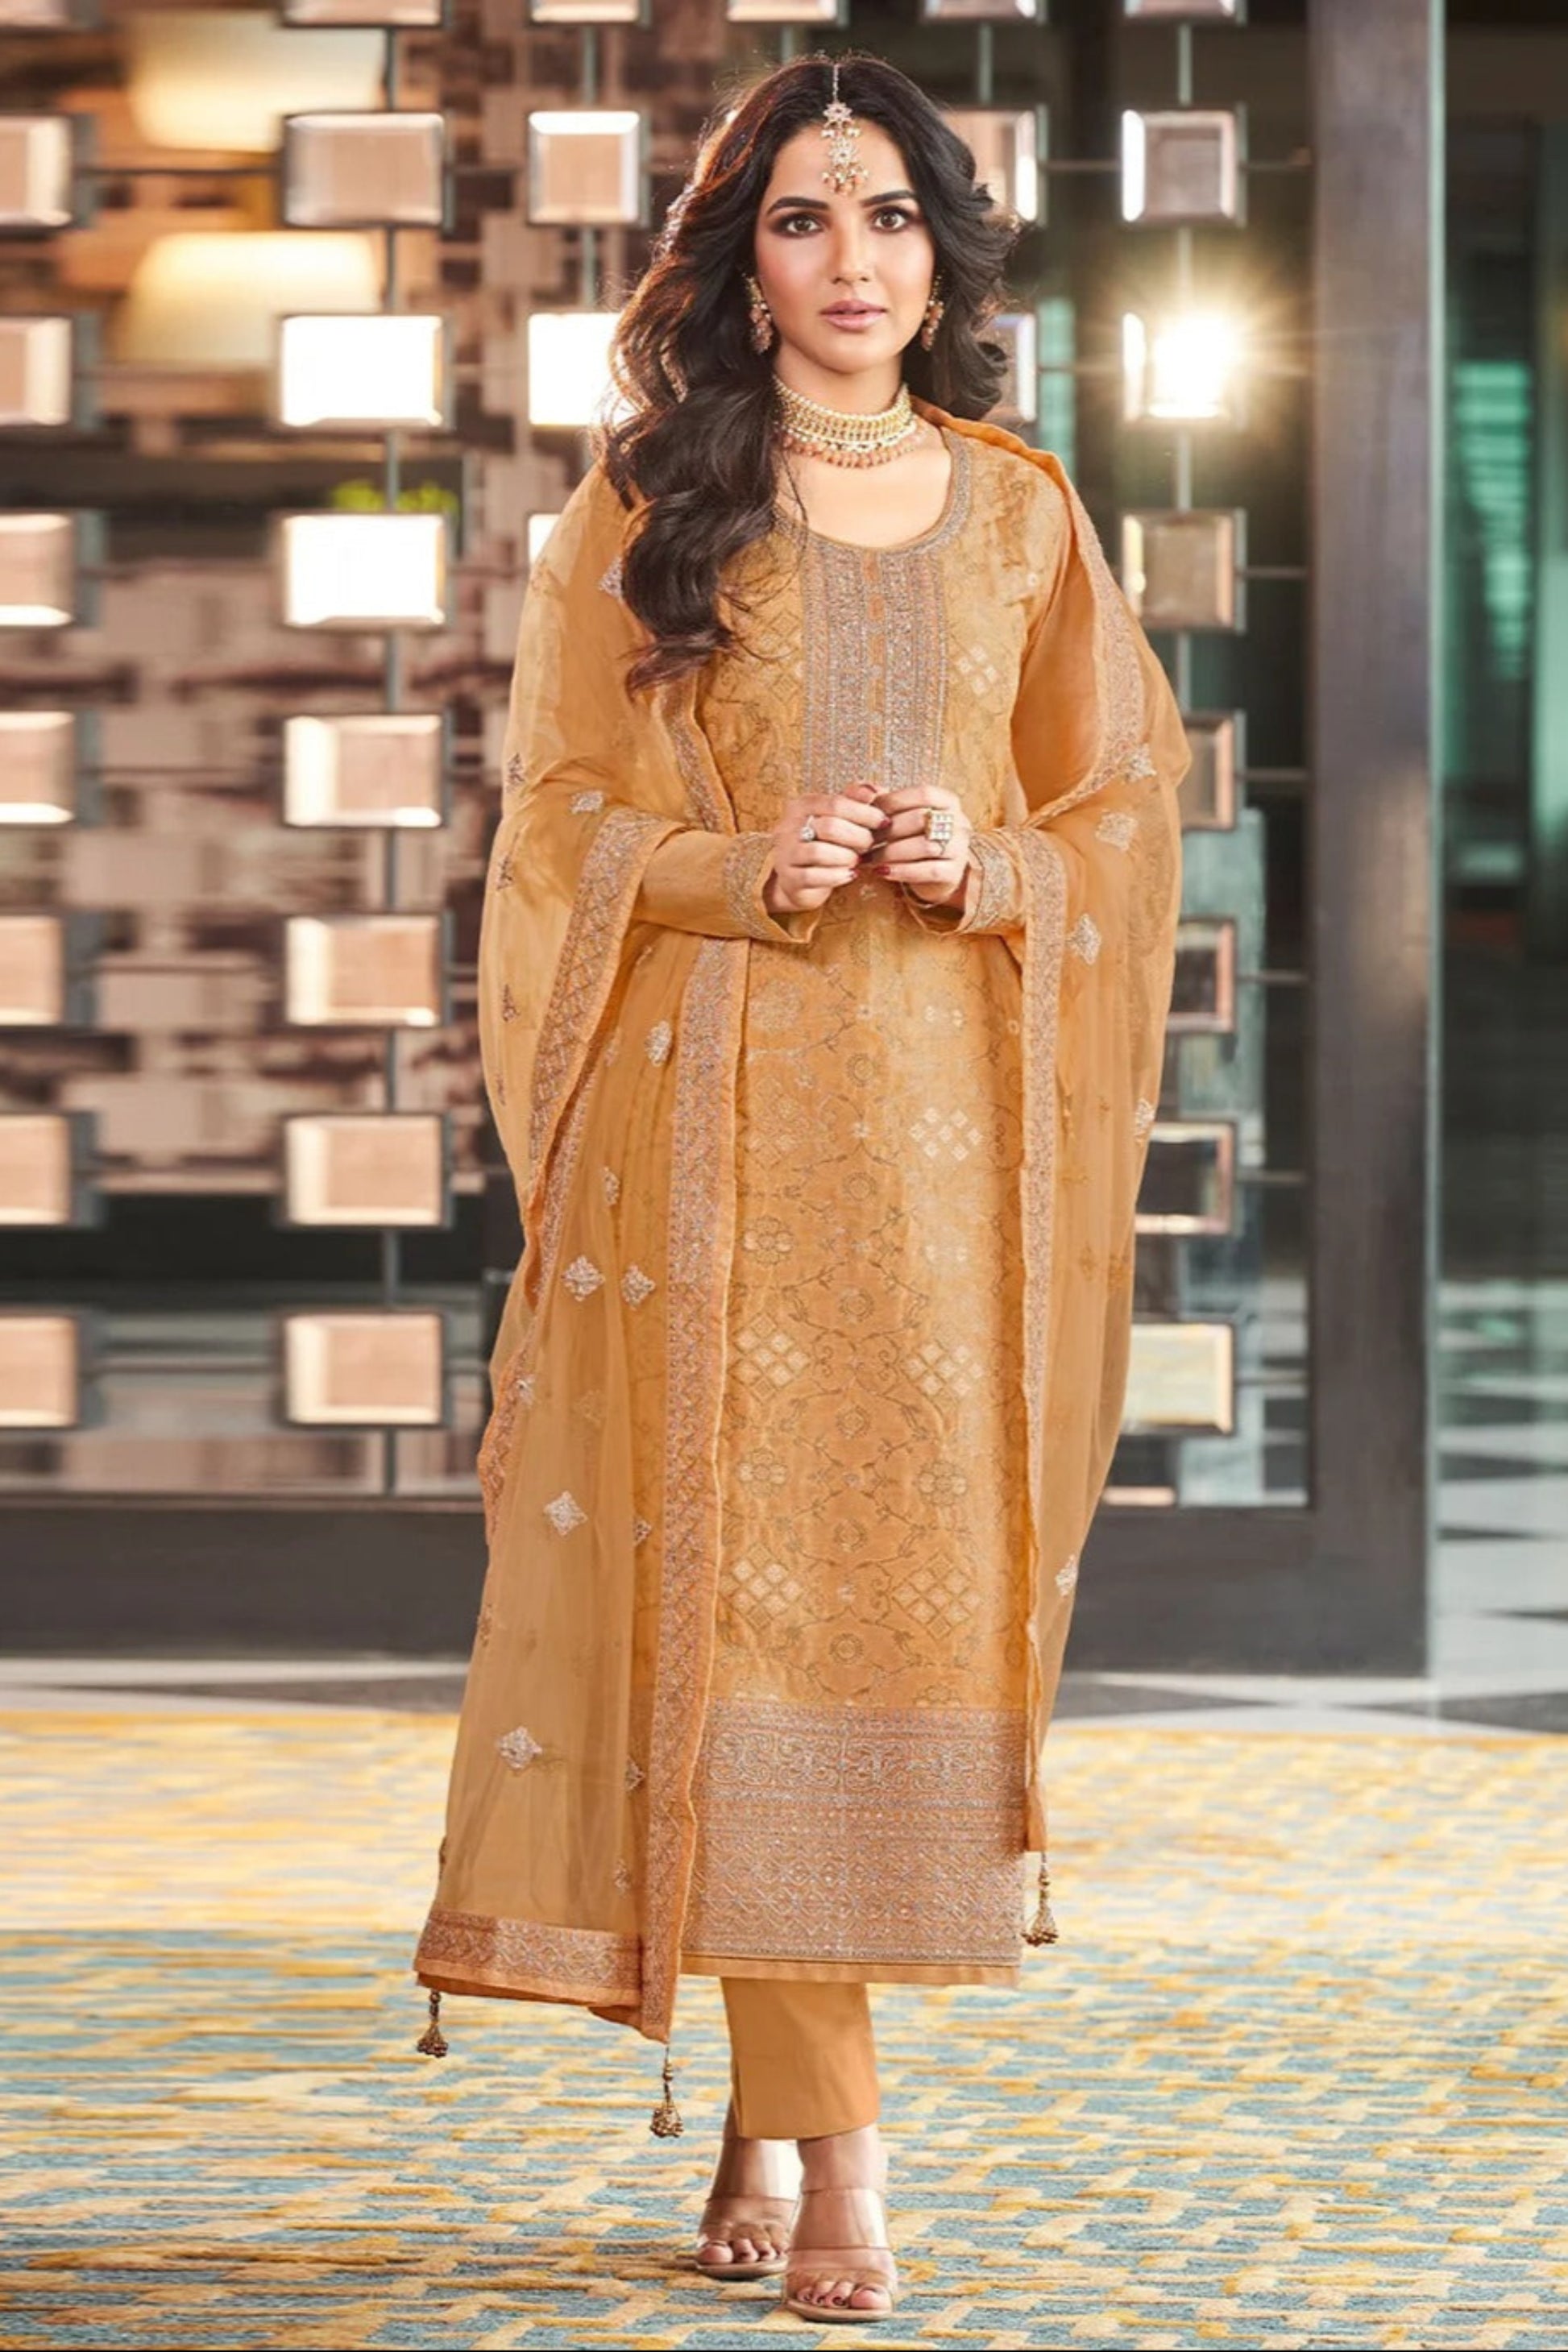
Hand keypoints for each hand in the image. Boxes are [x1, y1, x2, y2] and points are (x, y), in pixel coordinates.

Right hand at [764, 783, 886, 913]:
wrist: (800, 879)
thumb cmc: (824, 843)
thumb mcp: (839, 818)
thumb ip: (855, 800)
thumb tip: (878, 790)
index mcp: (802, 805)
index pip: (836, 803)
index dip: (864, 812)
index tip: (884, 821)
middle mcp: (789, 826)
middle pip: (830, 826)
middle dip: (858, 836)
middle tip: (871, 844)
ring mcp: (786, 853)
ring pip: (819, 852)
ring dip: (847, 857)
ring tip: (858, 860)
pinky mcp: (788, 878)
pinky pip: (813, 876)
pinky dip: (837, 876)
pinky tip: (850, 874)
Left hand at [867, 784, 971, 908]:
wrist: (934, 875)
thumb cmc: (914, 838)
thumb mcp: (904, 817)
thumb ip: (888, 802)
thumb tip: (868, 792)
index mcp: (949, 802)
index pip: (924, 793)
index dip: (895, 800)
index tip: (871, 812)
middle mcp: (960, 822)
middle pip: (921, 819)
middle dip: (889, 830)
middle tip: (866, 840)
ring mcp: (960, 848)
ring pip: (924, 846)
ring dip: (892, 852)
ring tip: (870, 858)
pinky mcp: (954, 873)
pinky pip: (928, 871)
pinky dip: (902, 871)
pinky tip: (883, 871)